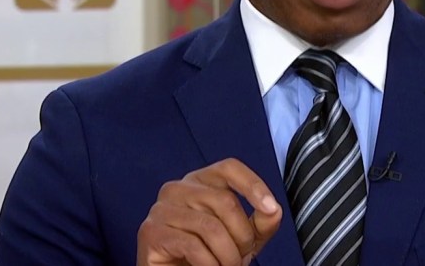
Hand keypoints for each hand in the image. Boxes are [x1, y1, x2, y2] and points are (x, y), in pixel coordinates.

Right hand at [137, 158, 282, 265]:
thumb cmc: (208, 256)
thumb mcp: (242, 238)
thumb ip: (260, 223)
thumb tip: (274, 210)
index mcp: (199, 182)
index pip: (228, 168)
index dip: (252, 184)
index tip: (271, 208)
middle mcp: (177, 188)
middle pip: (224, 201)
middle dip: (242, 236)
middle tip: (241, 257)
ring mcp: (161, 208)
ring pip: (211, 226)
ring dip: (227, 255)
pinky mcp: (151, 232)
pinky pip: (192, 246)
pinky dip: (209, 264)